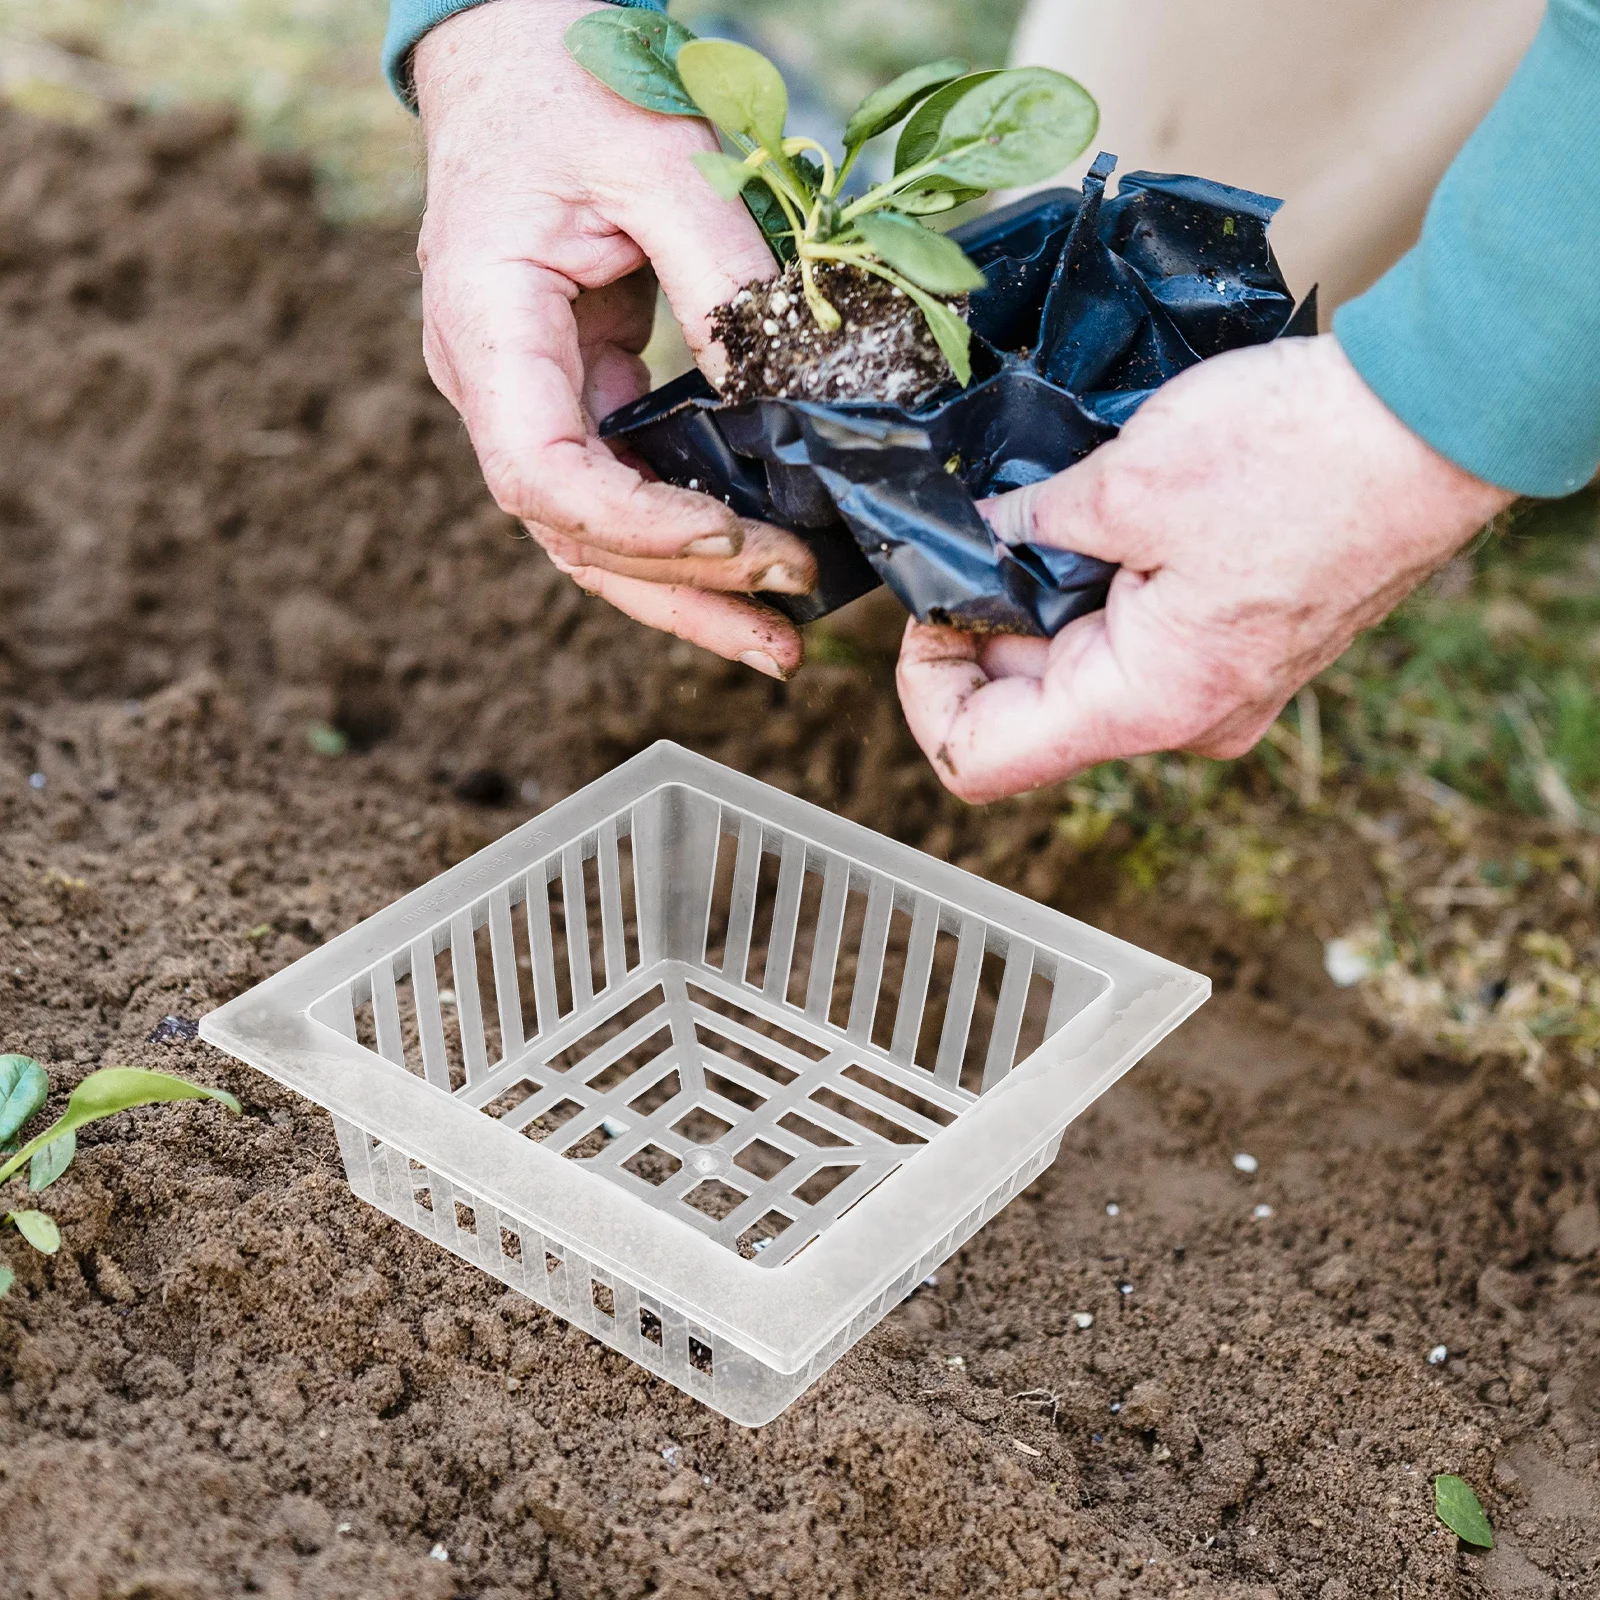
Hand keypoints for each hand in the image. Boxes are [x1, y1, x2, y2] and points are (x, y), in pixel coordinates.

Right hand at [413, 0, 814, 676]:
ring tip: (776, 641)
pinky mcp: (573, 399)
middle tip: (785, 629)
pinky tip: (745, 568)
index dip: (636, 525)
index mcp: (488, 323)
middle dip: (682, 590)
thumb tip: (786, 399)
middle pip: (571, 534)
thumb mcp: (662, 159)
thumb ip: (722, 278)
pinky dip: (681, 541)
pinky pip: (620, 493)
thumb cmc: (573, 89)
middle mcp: (493, 386)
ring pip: (592, 536)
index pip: (539, 472)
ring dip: (684, 594)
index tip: (735, 538)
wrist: (516, 61)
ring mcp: (527, 401)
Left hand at [896, 334, 1514, 800]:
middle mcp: (1180, 720)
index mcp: (1144, 705)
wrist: (1435, 423)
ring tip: (1044, 515)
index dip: (924, 692)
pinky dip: (1098, 590)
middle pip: (1026, 712)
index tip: (924, 612)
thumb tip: (978, 536)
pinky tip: (1099, 520)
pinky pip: (1136, 642)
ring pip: (1081, 671)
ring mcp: (1214, 689)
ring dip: (1042, 602)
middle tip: (974, 540)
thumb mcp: (1126, 484)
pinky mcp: (1236, 648)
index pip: (980, 760)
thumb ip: (1027, 527)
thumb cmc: (1302, 457)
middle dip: (983, 629)